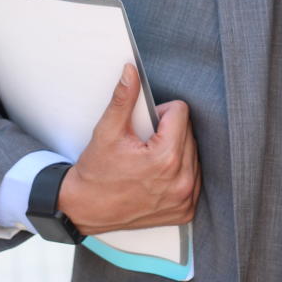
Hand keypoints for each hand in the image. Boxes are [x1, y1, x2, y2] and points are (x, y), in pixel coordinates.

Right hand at [57, 64, 200, 234]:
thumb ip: (123, 99)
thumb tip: (131, 71)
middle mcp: (181, 180)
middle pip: (189, 132)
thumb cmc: (96, 172)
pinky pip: (194, 177)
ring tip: (150, 160)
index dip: (160, 113)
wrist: (86, 209)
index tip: (144, 126)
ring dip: (176, 150)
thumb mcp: (107, 132)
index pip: (181, 112)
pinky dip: (180, 172)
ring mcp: (185, 198)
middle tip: (143, 144)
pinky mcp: (185, 210)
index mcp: (165, 158)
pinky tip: (159, 175)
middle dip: (168, 131)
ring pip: (194, 154)